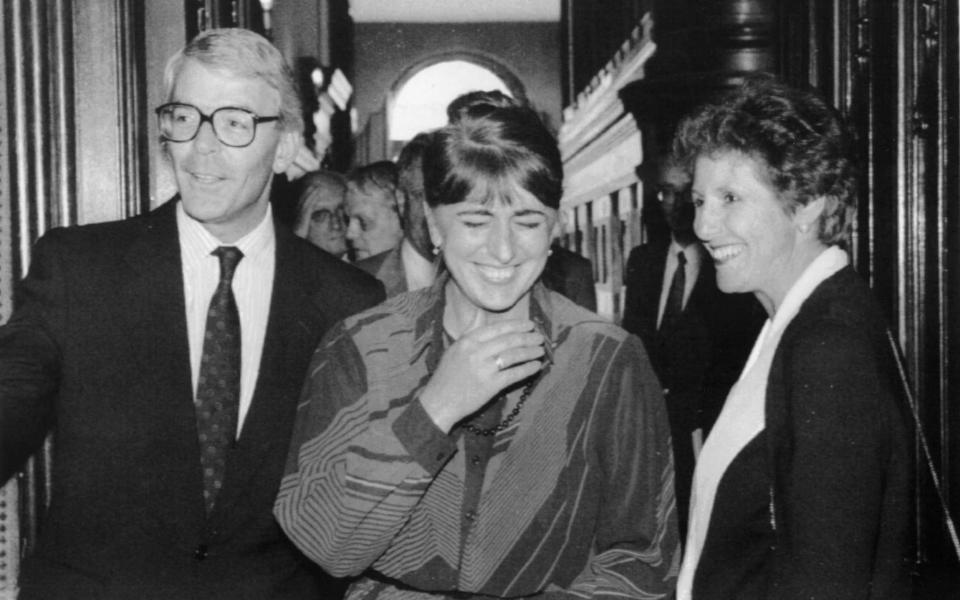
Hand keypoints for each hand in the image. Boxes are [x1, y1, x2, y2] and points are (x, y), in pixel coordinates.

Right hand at [419, 314, 544, 432]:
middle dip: (527, 338)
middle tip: (540, 337)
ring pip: (514, 355)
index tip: (529, 325)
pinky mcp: (491, 385)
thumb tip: (480, 313)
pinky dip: (527, 369)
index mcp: (467, 341)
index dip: (516, 325)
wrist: (439, 402)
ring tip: (541, 351)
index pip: (497, 328)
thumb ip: (470, 331)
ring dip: (530, 352)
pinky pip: (514, 374)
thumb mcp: (454, 348)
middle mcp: (476, 351)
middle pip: (508, 340)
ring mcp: (484, 368)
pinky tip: (536, 367)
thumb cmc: (446, 375)